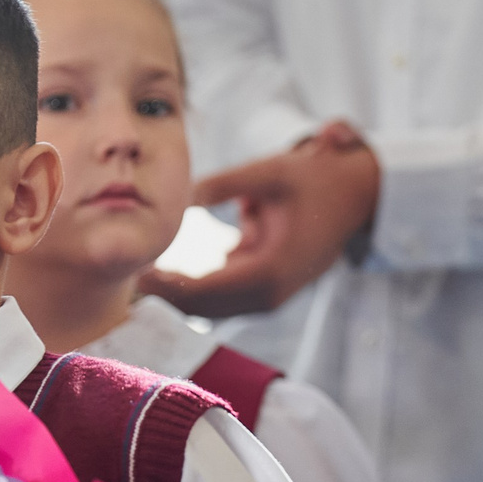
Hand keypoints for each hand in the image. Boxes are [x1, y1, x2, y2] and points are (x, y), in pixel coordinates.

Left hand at [142, 121, 378, 318]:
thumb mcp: (270, 173)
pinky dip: (193, 291)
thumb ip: (224, 184)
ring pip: (211, 308)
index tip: (136, 276)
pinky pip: (221, 297)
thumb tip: (183, 196)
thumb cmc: (316, 180)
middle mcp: (269, 293)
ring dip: (176, 298)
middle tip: (125, 285)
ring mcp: (268, 295)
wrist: (357, 194)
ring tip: (136, 284)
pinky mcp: (265, 289)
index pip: (207, 292)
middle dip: (165, 298)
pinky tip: (163, 278)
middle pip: (204, 308)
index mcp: (271, 271)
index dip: (169, 288)